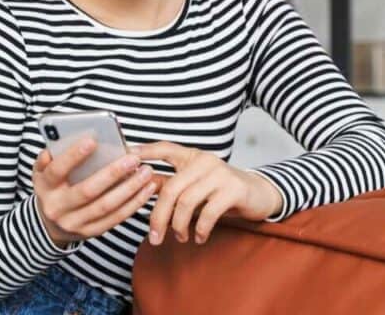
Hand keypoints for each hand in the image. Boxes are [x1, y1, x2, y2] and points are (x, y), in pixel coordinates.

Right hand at [32, 138, 162, 247]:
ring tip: (146, 172)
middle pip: (87, 190)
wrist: (49, 224)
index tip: (92, 140)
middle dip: (112, 173)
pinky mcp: (90, 232)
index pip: (57, 170)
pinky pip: (116, 218)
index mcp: (44, 187)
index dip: (73, 156)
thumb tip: (59, 140)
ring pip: (106, 206)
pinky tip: (147, 189)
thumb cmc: (52, 187)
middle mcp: (56, 207)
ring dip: (130, 189)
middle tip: (133, 158)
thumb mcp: (43, 171)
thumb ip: (49, 157)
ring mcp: (74, 223)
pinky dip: (133, 203)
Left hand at [130, 141, 282, 245]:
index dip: (144, 151)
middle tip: (153, 236)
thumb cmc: (218, 190)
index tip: (126, 156)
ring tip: (179, 237)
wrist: (258, 195)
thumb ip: (169, 183)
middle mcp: (204, 160)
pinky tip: (198, 237)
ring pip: (187, 201)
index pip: (164, 148)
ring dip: (179, 225)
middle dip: (158, 215)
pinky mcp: (234, 189)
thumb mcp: (193, 184)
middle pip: (171, 188)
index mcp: (191, 156)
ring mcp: (220, 173)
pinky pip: (208, 212)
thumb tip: (137, 186)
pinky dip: (200, 229)